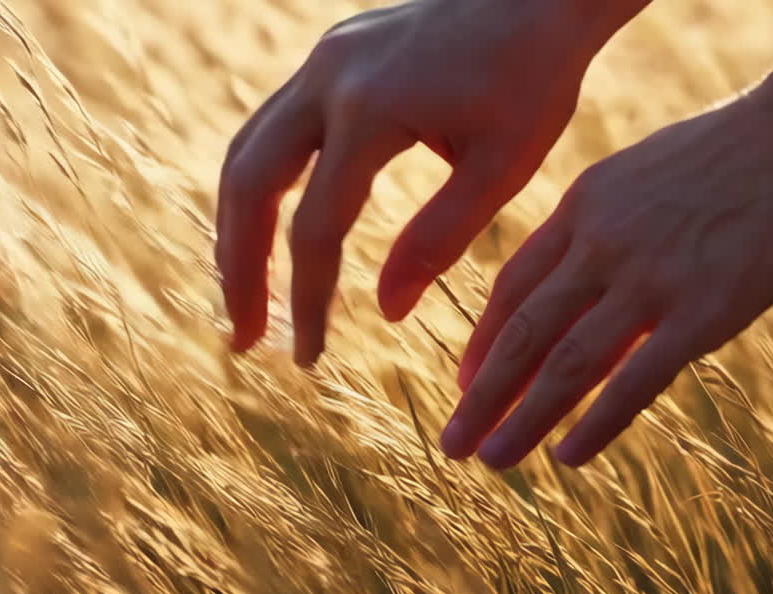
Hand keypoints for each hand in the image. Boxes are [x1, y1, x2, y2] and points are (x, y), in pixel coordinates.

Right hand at [216, 0, 634, 364]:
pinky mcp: (329, 56)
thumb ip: (439, 240)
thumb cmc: (536, 76)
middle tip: (242, 338)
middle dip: (238, 267)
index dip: (306, 299)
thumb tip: (386, 313)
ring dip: (236, 228)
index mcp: (372, 109)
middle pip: (249, 185)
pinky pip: (270, 127)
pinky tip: (268, 232)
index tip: (308, 357)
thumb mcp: (501, 167)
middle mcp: (329, 77)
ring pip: (245, 152)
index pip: (316, 227)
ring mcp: (322, 60)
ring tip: (243, 295)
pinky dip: (259, 187)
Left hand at [440, 94, 772, 468]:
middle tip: (453, 443)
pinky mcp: (704, 311)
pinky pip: (635, 381)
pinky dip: (596, 424)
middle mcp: (602, 245)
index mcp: (583, 207)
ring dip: (523, 418)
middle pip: (524, 332)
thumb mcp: (639, 178)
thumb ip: (600, 233)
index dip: (484, 342)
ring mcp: (650, 278)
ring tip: (492, 460)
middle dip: (483, 395)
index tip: (465, 383)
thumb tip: (577, 292)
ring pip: (567, 363)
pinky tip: (568, 456)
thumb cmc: (727, 153)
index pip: (514, 287)